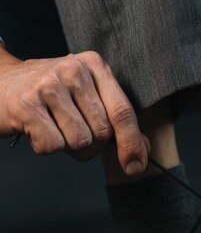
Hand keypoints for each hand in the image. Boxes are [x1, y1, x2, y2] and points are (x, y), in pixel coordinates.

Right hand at [0, 49, 148, 174]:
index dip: (131, 143)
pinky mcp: (26, 104)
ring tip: (52, 127)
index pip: (122, 111)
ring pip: (79, 141)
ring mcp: (48, 85)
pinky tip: (36, 130)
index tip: (135, 166)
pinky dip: (44, 147)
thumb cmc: (49, 95)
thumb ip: (115, 121)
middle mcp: (73, 69)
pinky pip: (53, 146)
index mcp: (94, 65)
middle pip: (102, 132)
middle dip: (90, 145)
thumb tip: (141, 153)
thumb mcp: (86, 98)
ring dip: (67, 146)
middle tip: (69, 131)